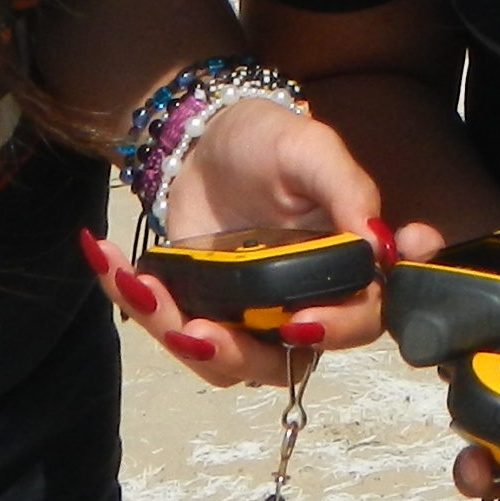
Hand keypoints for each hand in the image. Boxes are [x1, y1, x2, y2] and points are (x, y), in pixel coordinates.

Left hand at [86, 97, 387, 386]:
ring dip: (186, 341)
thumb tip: (382, 246)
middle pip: (294, 358)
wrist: (201, 138)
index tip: (303, 320)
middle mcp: (306, 302)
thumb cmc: (267, 141)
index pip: (365, 315)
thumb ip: (349, 189)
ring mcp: (252, 315)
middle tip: (203, 333)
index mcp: (347, 266)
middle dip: (245, 354)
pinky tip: (118, 267)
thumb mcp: (310, 149)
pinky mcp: (204, 312)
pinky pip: (181, 334)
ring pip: (233, 362)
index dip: (342, 328)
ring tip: (146, 290)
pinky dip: (145, 308)